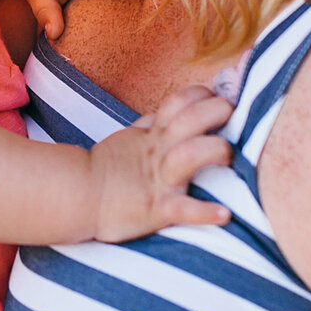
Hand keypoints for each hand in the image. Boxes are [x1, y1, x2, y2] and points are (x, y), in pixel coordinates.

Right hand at [88, 85, 233, 241]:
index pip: (179, 102)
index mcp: (153, 136)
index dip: (202, 96)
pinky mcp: (156, 210)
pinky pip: (183, 210)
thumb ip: (150, 126)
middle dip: (215, 111)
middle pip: (190, 121)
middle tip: (231, 114)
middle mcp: (159, 153)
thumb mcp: (128, 140)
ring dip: (214, 151)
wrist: (78, 197)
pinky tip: (223, 214)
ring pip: (190, 155)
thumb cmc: (106, 170)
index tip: (217, 99)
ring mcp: (158, 180)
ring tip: (228, 156)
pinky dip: (204, 212)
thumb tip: (165, 112)